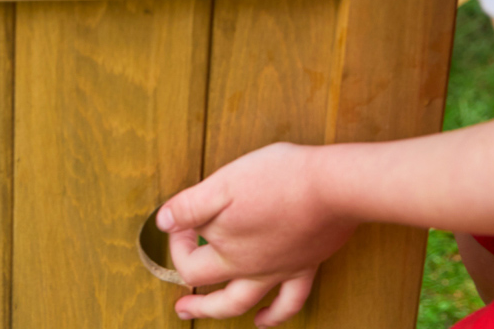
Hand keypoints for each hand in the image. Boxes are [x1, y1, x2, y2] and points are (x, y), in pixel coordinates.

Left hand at [156, 143, 355, 325]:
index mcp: (228, 250)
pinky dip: (275, 316)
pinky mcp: (305, 266)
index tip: (178, 223)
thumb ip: (190, 206)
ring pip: (245, 303)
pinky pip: (289, 302)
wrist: (329, 186)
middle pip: (214, 293)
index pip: (191, 265)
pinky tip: (265, 320)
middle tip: (180, 306)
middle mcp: (251, 268)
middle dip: (193, 296)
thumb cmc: (275, 178)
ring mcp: (279, 271)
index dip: (177, 246)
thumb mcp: (222, 183)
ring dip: (222, 313)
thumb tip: (163, 221)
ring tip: (208, 316)